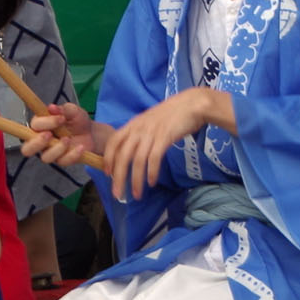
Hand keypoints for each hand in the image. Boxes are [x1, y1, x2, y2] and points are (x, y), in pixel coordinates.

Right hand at [19, 100, 104, 168]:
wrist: (91, 134)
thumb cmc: (77, 121)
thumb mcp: (73, 111)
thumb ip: (63, 109)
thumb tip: (51, 107)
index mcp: (40, 125)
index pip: (34, 125)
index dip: (45, 123)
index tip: (61, 118)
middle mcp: (41, 141)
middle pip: (27, 149)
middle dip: (37, 143)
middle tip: (49, 135)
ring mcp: (50, 152)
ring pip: (45, 157)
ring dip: (57, 149)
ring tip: (68, 140)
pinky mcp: (61, 160)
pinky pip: (62, 161)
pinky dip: (72, 155)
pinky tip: (80, 147)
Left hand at [98, 86, 233, 201]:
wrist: (192, 104)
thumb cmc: (172, 114)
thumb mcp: (150, 122)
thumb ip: (139, 133)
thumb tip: (131, 151)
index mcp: (133, 124)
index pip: (114, 142)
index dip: (108, 158)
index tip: (108, 174)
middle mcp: (139, 129)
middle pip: (123, 156)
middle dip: (118, 177)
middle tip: (117, 194)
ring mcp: (151, 133)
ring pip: (138, 161)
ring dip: (136, 180)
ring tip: (136, 195)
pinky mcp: (164, 138)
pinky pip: (154, 158)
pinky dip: (152, 172)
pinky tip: (151, 182)